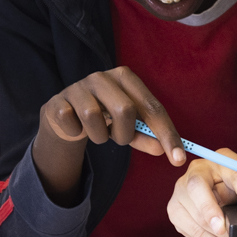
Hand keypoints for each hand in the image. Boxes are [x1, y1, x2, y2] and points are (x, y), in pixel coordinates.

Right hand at [41, 66, 185, 164]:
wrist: (64, 116)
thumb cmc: (104, 118)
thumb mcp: (128, 127)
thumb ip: (147, 137)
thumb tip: (167, 152)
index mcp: (125, 77)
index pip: (152, 107)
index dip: (167, 134)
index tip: (178, 159)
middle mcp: (102, 76)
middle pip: (124, 110)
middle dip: (125, 134)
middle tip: (119, 139)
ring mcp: (78, 87)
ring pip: (95, 118)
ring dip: (100, 137)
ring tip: (97, 132)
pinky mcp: (58, 102)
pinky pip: (74, 126)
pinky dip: (78, 134)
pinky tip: (77, 128)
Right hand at [167, 150, 236, 236]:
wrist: (219, 177)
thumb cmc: (227, 174)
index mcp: (198, 170)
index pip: (197, 188)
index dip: (209, 209)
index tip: (221, 227)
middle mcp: (183, 185)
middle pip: (197, 215)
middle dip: (220, 233)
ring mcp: (178, 202)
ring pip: (195, 230)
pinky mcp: (178, 217)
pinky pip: (193, 236)